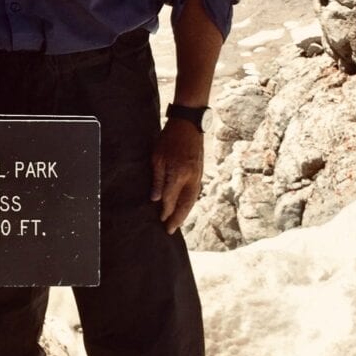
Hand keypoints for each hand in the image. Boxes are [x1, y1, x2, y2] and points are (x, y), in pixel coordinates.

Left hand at [150, 117, 205, 233]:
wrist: (188, 125)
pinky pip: (195, 193)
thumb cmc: (169, 139)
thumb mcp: (157, 157)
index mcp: (178, 175)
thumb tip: (155, 199)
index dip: (165, 211)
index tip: (160, 220)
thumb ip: (158, 180)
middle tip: (170, 230)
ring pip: (192, 200)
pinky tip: (184, 207)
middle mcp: (191, 178)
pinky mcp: (200, 173)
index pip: (171, 199)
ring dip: (185, 213)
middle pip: (185, 204)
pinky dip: (189, 203)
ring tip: (177, 223)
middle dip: (178, 218)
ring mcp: (198, 176)